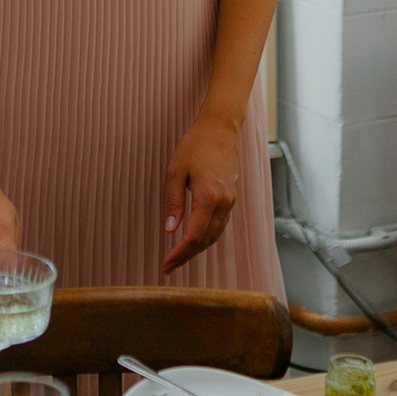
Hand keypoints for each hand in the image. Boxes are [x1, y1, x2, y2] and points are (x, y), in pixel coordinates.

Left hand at [159, 116, 242, 273]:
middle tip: (168, 266)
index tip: (165, 264)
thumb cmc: (194, 146)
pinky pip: (220, 225)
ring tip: (178, 257)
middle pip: (205, 241)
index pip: (193, 236)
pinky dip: (206, 237)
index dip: (179, 254)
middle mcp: (223, 203)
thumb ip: (173, 202)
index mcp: (209, 197)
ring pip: (215, 235)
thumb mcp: (175, 171)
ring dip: (197, 249)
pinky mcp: (231, 198)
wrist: (219, 129)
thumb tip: (169, 229)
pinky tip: (194, 240)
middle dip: (186, 256)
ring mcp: (230, 201)